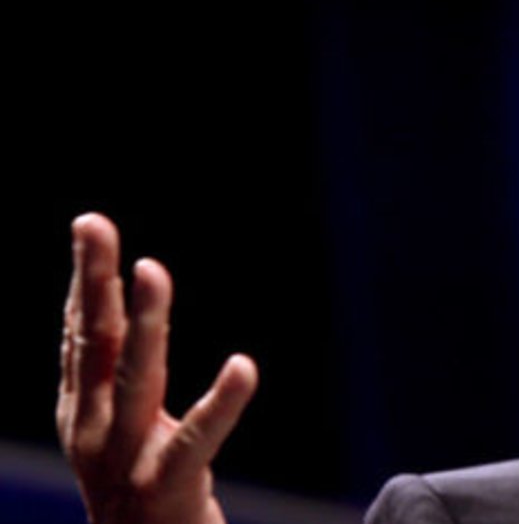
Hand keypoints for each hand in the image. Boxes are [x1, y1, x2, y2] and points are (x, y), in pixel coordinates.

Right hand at [57, 213, 257, 523]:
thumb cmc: (134, 488)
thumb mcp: (110, 426)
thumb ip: (105, 374)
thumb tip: (94, 306)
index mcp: (82, 409)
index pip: (81, 334)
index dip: (85, 279)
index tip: (90, 225)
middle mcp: (93, 428)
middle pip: (94, 342)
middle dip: (95, 281)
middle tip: (93, 224)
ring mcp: (125, 459)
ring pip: (137, 377)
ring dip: (144, 321)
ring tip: (151, 269)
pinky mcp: (168, 485)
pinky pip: (198, 439)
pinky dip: (223, 402)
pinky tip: (244, 366)